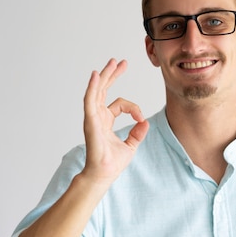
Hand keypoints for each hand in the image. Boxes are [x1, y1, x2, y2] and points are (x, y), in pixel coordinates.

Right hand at [80, 59, 148, 185]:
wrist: (105, 174)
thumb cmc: (113, 162)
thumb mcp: (131, 145)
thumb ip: (137, 133)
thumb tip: (145, 122)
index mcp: (105, 120)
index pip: (119, 104)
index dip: (133, 107)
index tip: (140, 116)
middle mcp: (97, 116)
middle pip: (104, 89)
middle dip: (113, 75)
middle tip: (120, 62)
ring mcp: (92, 117)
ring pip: (97, 90)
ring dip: (105, 75)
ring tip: (113, 62)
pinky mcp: (90, 121)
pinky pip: (90, 100)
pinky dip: (92, 86)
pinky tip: (96, 74)